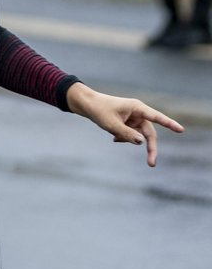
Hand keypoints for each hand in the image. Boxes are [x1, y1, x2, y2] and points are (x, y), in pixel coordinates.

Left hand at [65, 82, 184, 166]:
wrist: (87, 104)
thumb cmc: (99, 111)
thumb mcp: (111, 124)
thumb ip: (127, 134)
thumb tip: (142, 143)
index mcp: (137, 108)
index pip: (156, 117)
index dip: (169, 123)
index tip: (180, 130)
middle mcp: (139, 113)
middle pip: (150, 133)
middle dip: (150, 148)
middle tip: (151, 164)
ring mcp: (134, 119)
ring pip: (139, 136)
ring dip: (129, 140)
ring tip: (114, 136)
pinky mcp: (129, 123)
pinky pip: (132, 135)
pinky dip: (124, 138)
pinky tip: (114, 137)